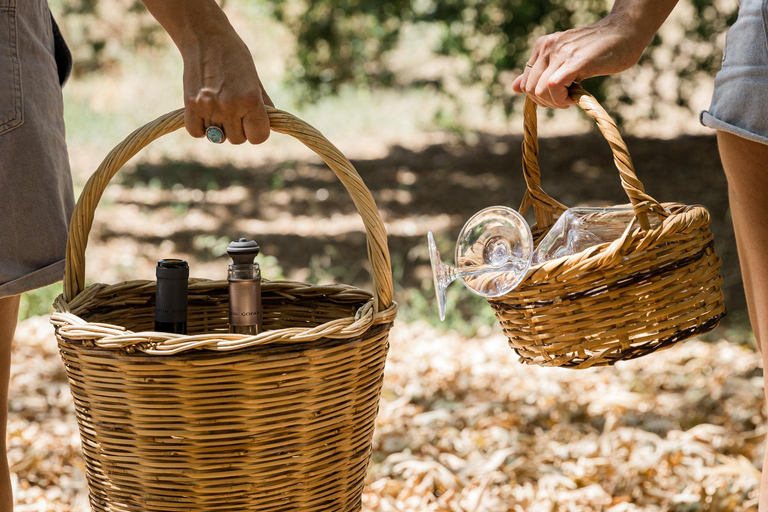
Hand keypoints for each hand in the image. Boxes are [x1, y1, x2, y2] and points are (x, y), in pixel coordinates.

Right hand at [141, 0, 273, 144]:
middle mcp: (230, 107)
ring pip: (218, 138)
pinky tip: (205, 114)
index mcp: (250, 100)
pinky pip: (197, 133)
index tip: (253, 122)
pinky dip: (201, 128)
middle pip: (238, 140)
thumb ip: (264, 105)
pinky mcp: (190, 106)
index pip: (259, 137)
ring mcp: (208, 108)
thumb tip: (274, 128)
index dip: (258, 132)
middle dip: (239, 129)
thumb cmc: (235, 57)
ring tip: (219, 108)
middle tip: (235, 111)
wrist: (205, 37)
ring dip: (220, 128)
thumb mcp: (255, 79)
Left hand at [512, 15, 646, 108]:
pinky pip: (553, 87)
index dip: (540, 96)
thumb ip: (539, 73)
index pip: (526, 82)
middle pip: (530, 89)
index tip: (558, 96)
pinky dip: (561, 99)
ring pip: (539, 91)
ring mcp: (560, 53)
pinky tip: (574, 97)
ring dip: (555, 102)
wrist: (625, 32)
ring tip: (571, 97)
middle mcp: (547, 47)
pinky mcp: (573, 61)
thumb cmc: (598, 49)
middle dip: (546, 102)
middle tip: (565, 100)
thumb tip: (514, 88)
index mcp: (542, 46)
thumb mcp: (563, 59)